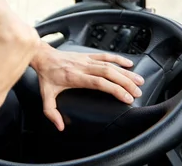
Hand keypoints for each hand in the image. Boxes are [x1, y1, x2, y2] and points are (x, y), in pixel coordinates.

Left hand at [30, 43, 144, 130]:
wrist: (43, 56)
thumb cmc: (46, 75)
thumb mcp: (46, 95)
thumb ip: (51, 112)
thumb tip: (60, 126)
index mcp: (75, 77)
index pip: (99, 82)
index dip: (114, 89)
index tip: (126, 98)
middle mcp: (83, 67)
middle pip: (109, 73)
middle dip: (125, 83)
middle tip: (137, 93)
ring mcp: (86, 60)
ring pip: (110, 64)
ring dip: (125, 73)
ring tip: (139, 81)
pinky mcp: (87, 55)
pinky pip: (105, 55)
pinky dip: (118, 59)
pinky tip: (129, 64)